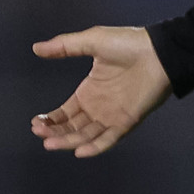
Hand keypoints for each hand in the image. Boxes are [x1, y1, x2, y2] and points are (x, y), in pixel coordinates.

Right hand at [29, 25, 171, 156]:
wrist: (158, 52)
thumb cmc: (127, 45)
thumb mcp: (90, 41)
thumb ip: (63, 46)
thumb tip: (36, 48)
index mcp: (89, 92)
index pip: (66, 112)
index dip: (51, 119)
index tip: (36, 122)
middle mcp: (98, 107)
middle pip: (72, 127)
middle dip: (54, 132)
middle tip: (38, 133)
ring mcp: (112, 116)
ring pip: (86, 135)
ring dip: (68, 141)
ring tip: (50, 144)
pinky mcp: (127, 121)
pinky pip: (109, 138)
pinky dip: (95, 147)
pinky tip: (79, 152)